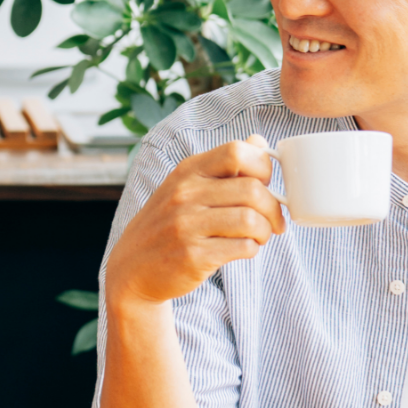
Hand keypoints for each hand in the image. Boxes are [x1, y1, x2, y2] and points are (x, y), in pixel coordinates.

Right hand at [106, 135, 285, 309]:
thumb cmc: (169, 224)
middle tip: (273, 221)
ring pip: (251, 220)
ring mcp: (186, 225)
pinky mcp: (193, 255)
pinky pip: (243, 247)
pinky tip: (243, 249)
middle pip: (252, 189)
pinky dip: (252, 249)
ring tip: (259, 236)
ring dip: (265, 231)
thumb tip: (259, 141)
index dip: (262, 167)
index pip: (237, 151)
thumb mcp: (187, 185)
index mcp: (187, 171)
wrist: (133, 266)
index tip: (265, 185)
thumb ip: (223, 165)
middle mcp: (184, 194)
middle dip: (273, 208)